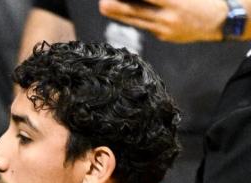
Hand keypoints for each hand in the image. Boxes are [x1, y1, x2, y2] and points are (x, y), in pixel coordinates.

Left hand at [98, 0, 228, 41]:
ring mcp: (164, 30)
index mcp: (176, 2)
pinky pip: (145, 25)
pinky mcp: (163, 37)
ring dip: (120, 14)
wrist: (222, 21)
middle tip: (102, 3)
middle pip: (136, 12)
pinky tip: (125, 12)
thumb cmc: (204, 0)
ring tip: (106, 6)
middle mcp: (168, 18)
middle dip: (117, 7)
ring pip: (137, 21)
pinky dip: (134, 17)